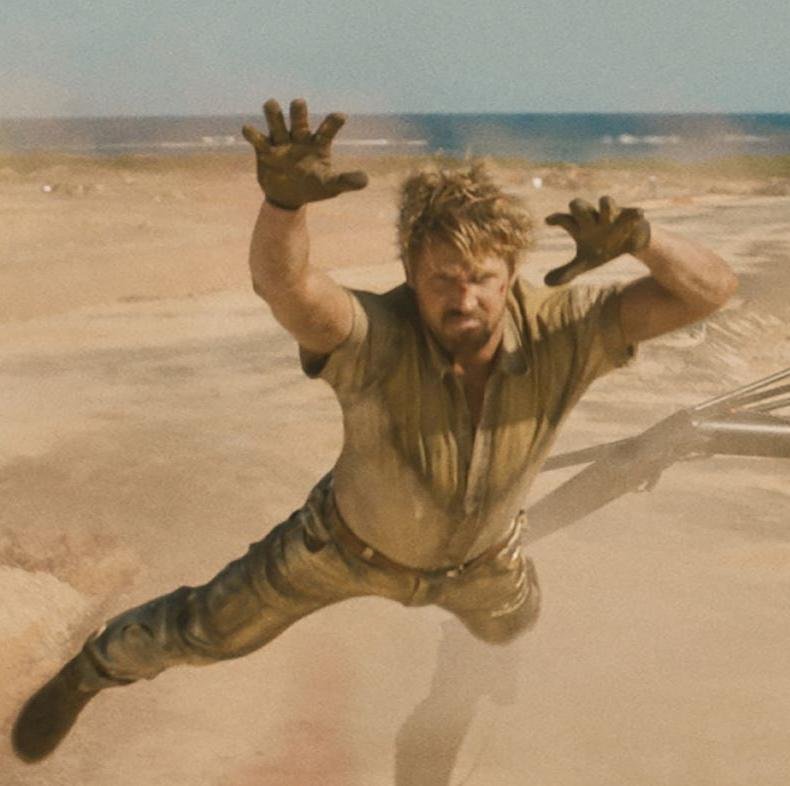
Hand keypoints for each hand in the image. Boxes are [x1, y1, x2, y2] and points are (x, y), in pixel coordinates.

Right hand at [242, 98, 367, 209]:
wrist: (289, 197)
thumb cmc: (313, 186)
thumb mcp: (331, 186)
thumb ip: (346, 181)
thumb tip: (365, 180)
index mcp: (318, 144)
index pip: (327, 130)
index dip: (332, 123)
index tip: (340, 116)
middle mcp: (299, 138)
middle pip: (299, 121)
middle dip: (298, 112)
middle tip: (299, 103)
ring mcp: (281, 142)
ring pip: (276, 123)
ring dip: (274, 114)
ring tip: (271, 104)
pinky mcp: (264, 150)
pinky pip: (257, 139)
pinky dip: (252, 134)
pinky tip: (248, 129)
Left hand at [543, 196, 650, 285]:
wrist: (629, 243)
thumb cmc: (603, 248)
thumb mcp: (585, 263)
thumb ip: (567, 271)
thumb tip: (545, 283)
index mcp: (580, 228)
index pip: (564, 220)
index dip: (557, 219)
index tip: (548, 221)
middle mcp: (593, 219)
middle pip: (580, 206)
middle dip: (577, 207)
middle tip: (575, 212)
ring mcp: (611, 216)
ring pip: (605, 203)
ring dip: (605, 205)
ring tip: (606, 206)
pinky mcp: (629, 216)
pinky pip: (632, 213)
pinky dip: (634, 214)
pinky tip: (639, 214)